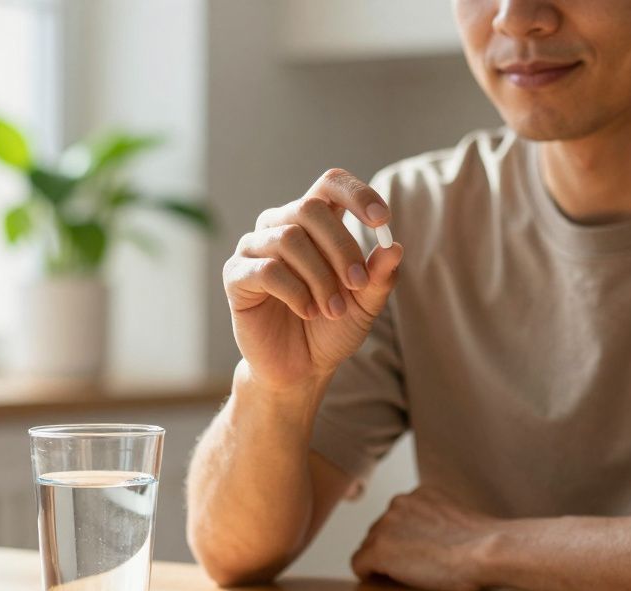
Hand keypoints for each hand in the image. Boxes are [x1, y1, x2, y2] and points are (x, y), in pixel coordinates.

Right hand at [223, 168, 403, 390]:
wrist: (300, 367)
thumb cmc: (332, 327)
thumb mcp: (365, 304)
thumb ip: (379, 276)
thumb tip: (393, 247)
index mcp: (315, 223)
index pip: (330, 183)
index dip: (356, 193)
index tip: (381, 220)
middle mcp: (281, 225)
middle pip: (310, 208)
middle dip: (341, 247)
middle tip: (358, 285)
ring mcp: (255, 248)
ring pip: (289, 238)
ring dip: (320, 277)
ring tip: (333, 309)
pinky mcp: (236, 275)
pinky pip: (267, 269)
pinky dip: (295, 292)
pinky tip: (308, 311)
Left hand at [351, 487, 499, 590]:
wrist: (487, 551)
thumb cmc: (483, 544)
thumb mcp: (455, 520)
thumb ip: (435, 521)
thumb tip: (427, 541)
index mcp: (418, 495)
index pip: (397, 519)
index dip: (404, 541)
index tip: (417, 555)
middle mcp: (398, 503)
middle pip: (379, 532)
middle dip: (391, 550)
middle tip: (414, 569)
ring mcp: (386, 525)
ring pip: (369, 548)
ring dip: (382, 563)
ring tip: (408, 577)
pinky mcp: (379, 550)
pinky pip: (359, 565)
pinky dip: (368, 576)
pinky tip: (385, 583)